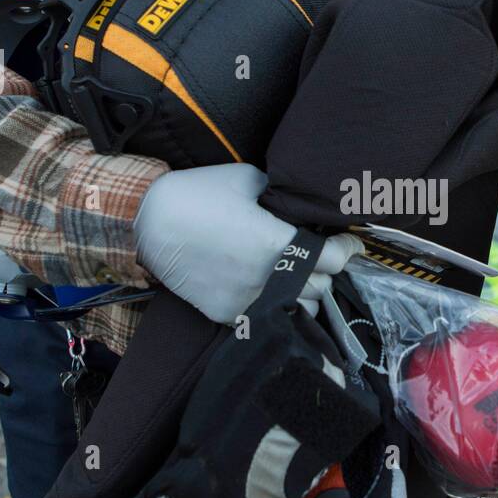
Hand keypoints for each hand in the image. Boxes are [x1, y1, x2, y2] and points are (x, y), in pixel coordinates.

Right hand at [134, 163, 362, 324]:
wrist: (147, 223)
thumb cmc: (199, 194)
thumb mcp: (248, 180)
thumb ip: (280, 196)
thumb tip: (297, 205)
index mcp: (278, 244)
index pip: (334, 260)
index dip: (347, 251)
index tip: (349, 245)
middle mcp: (269, 278)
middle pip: (321, 287)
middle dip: (325, 271)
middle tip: (321, 257)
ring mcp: (248, 301)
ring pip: (299, 309)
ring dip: (305, 294)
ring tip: (299, 277)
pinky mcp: (227, 314)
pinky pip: (266, 316)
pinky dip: (276, 306)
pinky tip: (271, 290)